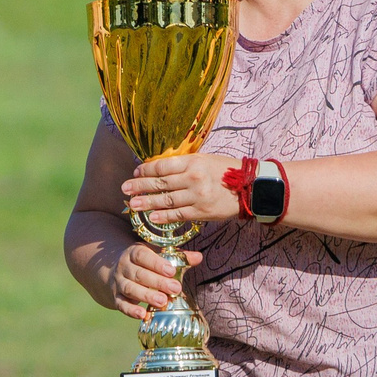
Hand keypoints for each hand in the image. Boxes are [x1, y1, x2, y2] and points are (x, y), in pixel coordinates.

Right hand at [105, 240, 200, 320]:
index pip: (142, 256)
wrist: (116, 271)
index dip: (156, 263)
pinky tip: (143, 315)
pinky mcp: (116, 298)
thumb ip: (178, 257)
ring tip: (162, 302)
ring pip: (129, 289)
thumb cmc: (144, 263)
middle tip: (176, 289)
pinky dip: (131, 311)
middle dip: (157, 282)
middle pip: (138, 274)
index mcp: (134, 253)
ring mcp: (118, 283)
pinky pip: (121, 305)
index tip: (171, 271)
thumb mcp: (157, 255)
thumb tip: (198, 257)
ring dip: (146, 296)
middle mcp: (124, 267)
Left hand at [121, 152, 235, 228]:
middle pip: (160, 183)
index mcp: (193, 162)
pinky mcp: (202, 211)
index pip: (162, 166)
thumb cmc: (227, 171)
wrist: (252, 188)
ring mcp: (197, 196)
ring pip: (166, 200)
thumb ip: (184, 164)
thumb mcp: (206, 159)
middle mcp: (193, 178)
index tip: (135, 172)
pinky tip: (152, 217)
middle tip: (125, 189)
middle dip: (140, 186)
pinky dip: (164, 216)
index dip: (146, 170)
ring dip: (147, 203)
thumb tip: (159, 168)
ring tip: (132, 205)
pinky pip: (178, 215)